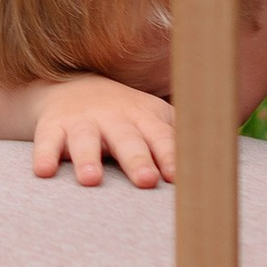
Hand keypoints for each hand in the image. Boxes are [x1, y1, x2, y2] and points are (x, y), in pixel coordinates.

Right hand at [31, 76, 176, 189]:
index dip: (171, 155)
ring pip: (85, 140)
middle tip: (146, 180)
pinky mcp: (52, 127)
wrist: (73, 86)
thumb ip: (183, 139)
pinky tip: (44, 172)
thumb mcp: (156, 119)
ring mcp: (82, 122)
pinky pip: (46, 141)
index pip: (162, 137)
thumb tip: (222, 165)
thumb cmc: (127, 115)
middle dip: (136, 159)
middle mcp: (114, 119)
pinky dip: (44, 155)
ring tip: (91, 179)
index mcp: (145, 118)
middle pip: (127, 140)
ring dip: (88, 158)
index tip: (179, 177)